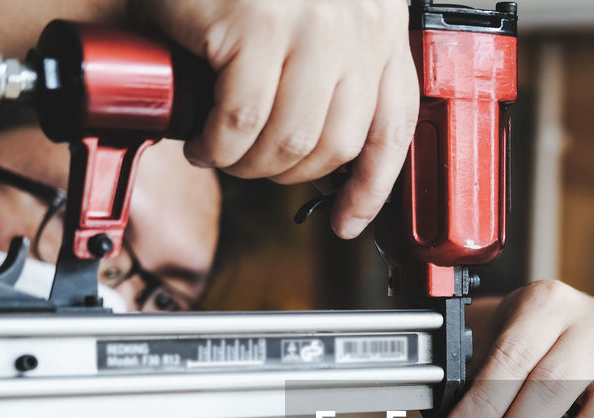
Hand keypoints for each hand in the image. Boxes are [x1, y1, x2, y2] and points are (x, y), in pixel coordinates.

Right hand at [137, 0, 418, 238]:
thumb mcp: (316, 12)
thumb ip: (334, 65)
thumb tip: (319, 147)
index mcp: (378, 27)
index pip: (391, 127)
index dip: (371, 188)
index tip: (346, 221)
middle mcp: (356, 27)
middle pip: (336, 145)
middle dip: (288, 176)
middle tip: (253, 168)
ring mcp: (309, 25)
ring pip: (289, 142)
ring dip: (248, 166)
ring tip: (222, 155)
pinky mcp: (256, 25)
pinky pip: (241, 120)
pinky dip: (216, 145)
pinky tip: (202, 140)